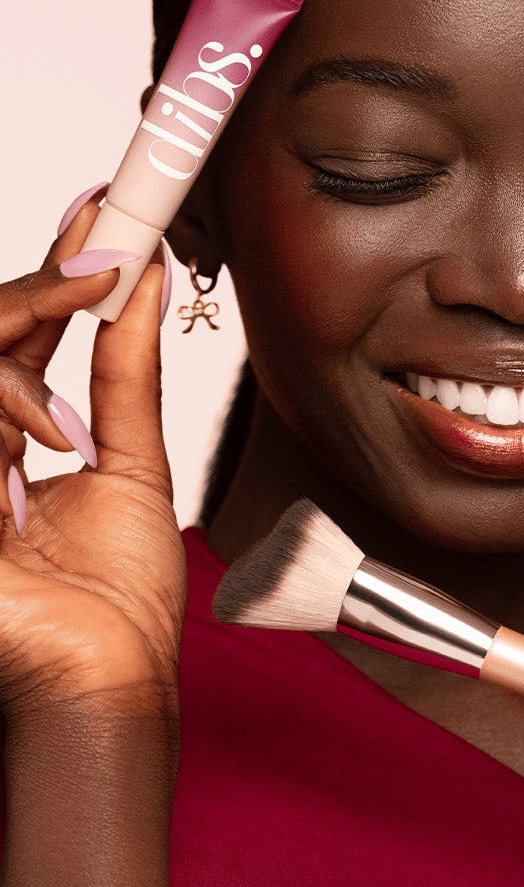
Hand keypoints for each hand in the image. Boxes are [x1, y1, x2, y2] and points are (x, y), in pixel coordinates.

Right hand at [0, 197, 184, 716]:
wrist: (108, 680)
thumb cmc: (118, 596)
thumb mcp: (133, 463)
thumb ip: (127, 375)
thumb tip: (146, 283)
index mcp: (15, 434)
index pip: (23, 331)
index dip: (57, 267)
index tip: (101, 207)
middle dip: (41, 285)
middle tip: (104, 250)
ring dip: (22, 371)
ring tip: (74, 414)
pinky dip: (4, 417)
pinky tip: (47, 446)